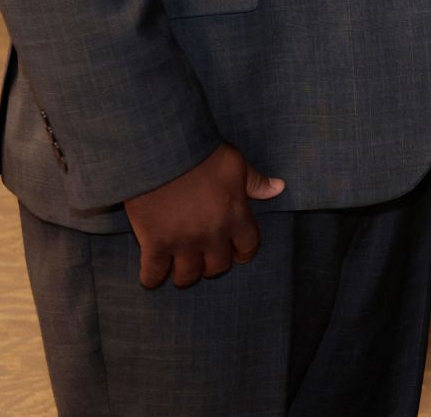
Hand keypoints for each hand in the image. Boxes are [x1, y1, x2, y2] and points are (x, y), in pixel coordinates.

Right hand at [121, 142, 284, 288]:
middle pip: (218, 267)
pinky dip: (152, 278)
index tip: (235, 253)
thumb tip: (278, 188)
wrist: (162, 152)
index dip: (242, 252)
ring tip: (180, 266)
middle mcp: (212, 235)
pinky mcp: (155, 244)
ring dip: (185, 274)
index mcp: (235, 216)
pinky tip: (153, 275)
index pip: (248, 246)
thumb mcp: (235, 164)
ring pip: (187, 276)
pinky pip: (153, 275)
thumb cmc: (202, 155)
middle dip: (213, 264)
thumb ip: (255, 182)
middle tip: (204, 258)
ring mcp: (183, 242)